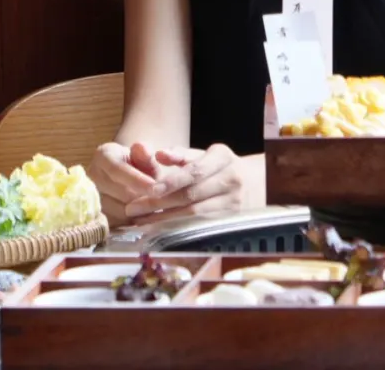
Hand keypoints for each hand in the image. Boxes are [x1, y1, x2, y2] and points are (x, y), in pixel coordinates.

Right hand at [89, 142, 156, 223]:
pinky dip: (131, 222)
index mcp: (102, 156)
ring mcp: (90, 197)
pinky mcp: (95, 215)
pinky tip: (143, 217)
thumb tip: (142, 148)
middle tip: (159, 201)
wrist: (126, 178)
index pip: (117, 170)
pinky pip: (116, 223)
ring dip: (138, 212)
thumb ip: (145, 153)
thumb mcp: (144, 156)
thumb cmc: (138, 165)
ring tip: (152, 208)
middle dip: (141, 198)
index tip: (156, 189)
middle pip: (117, 193)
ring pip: (117, 211)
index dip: (137, 180)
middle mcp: (91, 176)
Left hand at [124, 143, 250, 218]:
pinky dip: (179, 229)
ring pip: (195, 214)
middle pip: (192, 195)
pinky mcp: (231, 220)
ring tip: (142, 221)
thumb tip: (158, 154)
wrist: (250, 182)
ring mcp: (233, 202)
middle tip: (134, 208)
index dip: (172, 181)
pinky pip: (201, 226)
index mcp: (222, 157)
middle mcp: (231, 179)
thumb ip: (179, 155)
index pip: (195, 171)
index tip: (150, 190)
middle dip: (161, 203)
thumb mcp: (201, 155)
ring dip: (166, 219)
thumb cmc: (216, 167)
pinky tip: (161, 230)